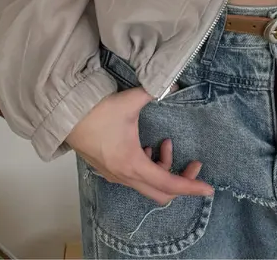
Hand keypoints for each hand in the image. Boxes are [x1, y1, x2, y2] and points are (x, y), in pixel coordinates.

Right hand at [66, 88, 213, 204]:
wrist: (67, 117)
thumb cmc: (98, 112)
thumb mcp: (131, 100)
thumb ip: (155, 89)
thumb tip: (174, 83)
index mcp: (133, 164)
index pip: (169, 184)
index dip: (191, 186)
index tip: (209, 187)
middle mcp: (125, 176)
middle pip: (161, 193)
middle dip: (181, 180)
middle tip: (192, 163)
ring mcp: (116, 176)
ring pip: (148, 185)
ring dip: (162, 169)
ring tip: (163, 143)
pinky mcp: (109, 170)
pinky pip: (136, 179)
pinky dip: (148, 167)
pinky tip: (146, 148)